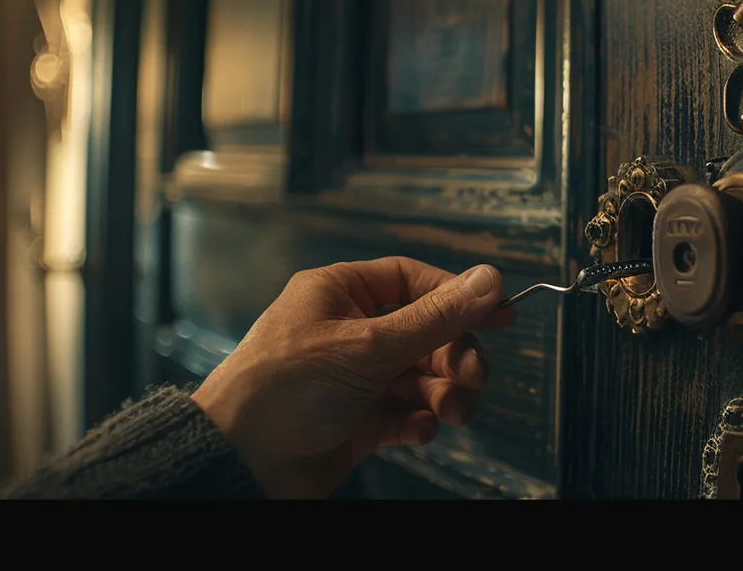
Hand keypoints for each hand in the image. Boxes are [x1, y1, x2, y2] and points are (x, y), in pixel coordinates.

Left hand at [190, 257, 514, 498]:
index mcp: (337, 295)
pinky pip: (404, 413)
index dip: (457, 296)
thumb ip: (435, 317)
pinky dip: (418, 421)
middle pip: (423, 332)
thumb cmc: (283, 389)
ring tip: (451, 411)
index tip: (501, 314)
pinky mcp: (356, 421)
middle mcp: (346, 332)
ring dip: (443, 392)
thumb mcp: (368, 346)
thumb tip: (489, 280)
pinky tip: (418, 429)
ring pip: (419, 376)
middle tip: (474, 376)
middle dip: (454, 355)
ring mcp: (352, 378)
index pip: (411, 281)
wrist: (241, 463)